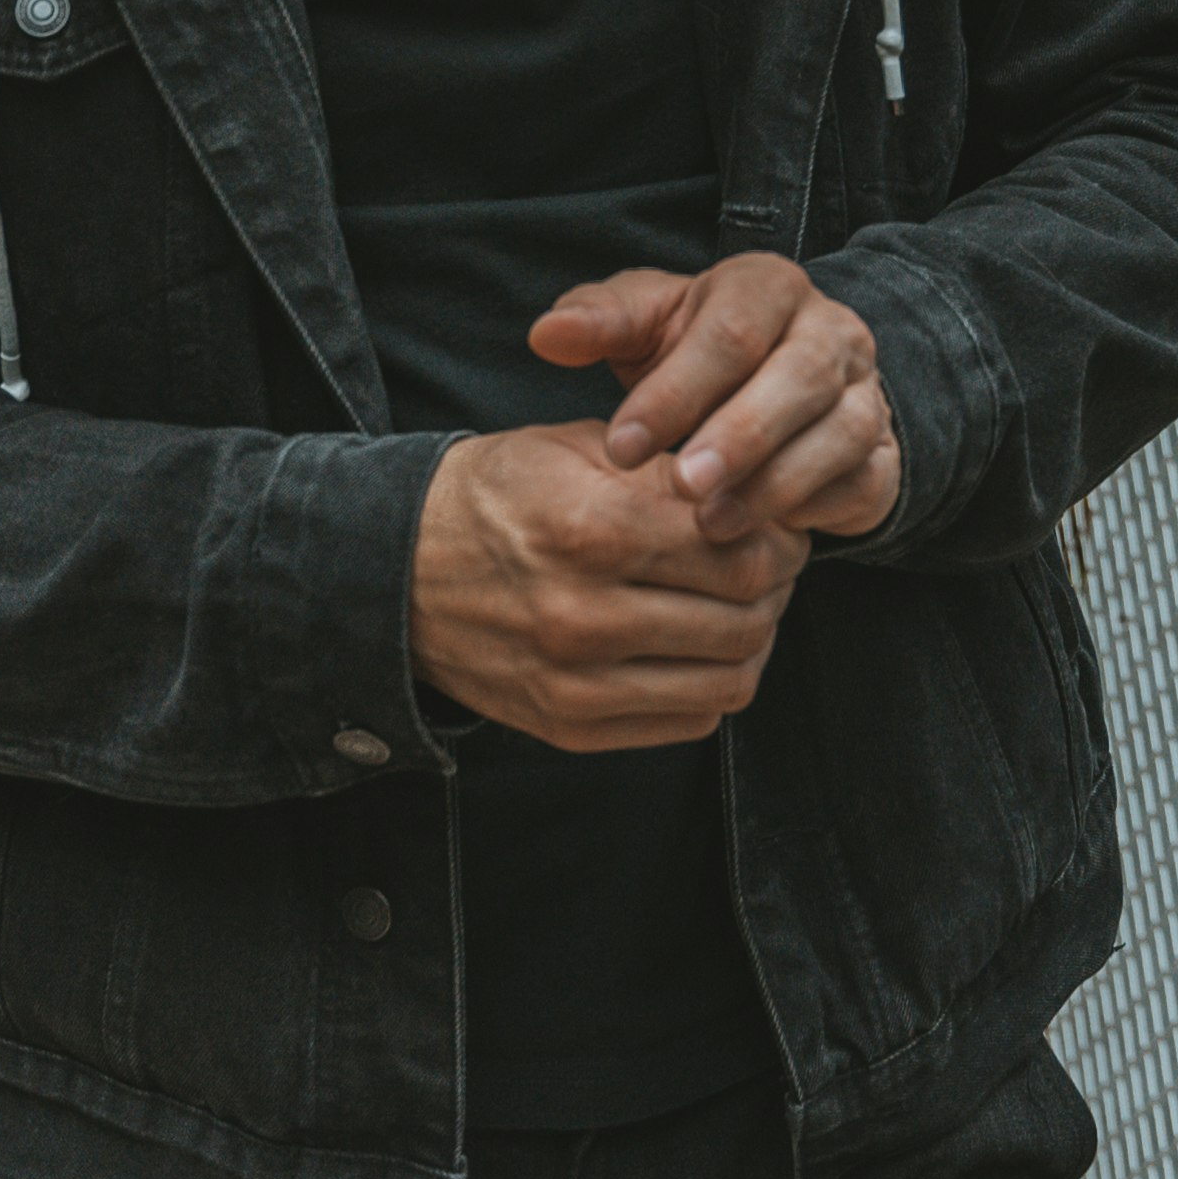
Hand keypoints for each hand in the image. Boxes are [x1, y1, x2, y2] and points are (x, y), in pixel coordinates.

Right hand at [408, 423, 806, 754]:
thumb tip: (760, 497)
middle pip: (744, 619)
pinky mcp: (570, 728)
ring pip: (729, 681)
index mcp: (592, 529)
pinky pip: (687, 722)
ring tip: (742, 608)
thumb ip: (669, 472)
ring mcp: (577, 682)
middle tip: (771, 566)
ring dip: (753, 642)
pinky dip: (711, 686)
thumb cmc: (498, 495)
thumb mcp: (578, 450)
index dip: (779, 539)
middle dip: (776, 589)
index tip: (779, 528)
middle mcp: (585, 615)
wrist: (398, 569)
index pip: (739, 551)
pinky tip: (700, 648)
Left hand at [532, 252, 903, 548]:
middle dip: (737, 435)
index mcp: (768, 285)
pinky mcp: (882, 452)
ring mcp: (865, 392)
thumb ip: (597, 322)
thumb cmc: (691, 351)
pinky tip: (761, 535)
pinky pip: (863, 481)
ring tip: (711, 524)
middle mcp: (831, 330)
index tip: (620, 447)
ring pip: (839, 432)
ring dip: (775, 483)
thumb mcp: (643, 325)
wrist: (770, 390)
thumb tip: (546, 334)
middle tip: (681, 486)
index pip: (731, 331)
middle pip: (798, 376)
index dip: (675, 390)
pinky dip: (816, 509)